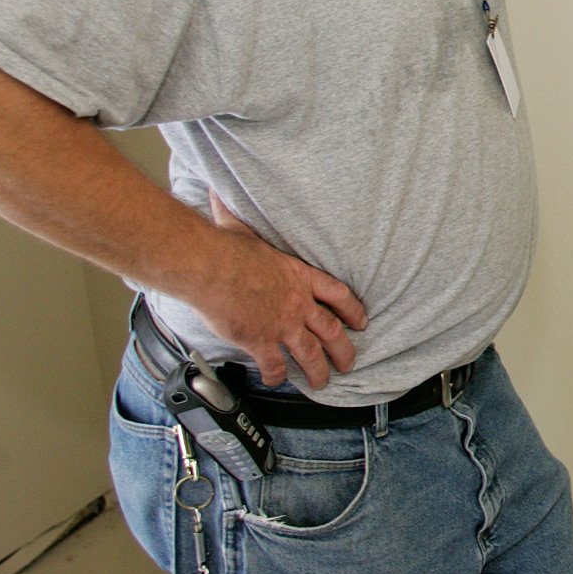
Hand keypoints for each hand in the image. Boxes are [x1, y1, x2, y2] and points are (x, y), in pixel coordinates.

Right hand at [198, 191, 367, 387]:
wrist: (211, 266)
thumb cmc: (226, 247)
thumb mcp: (243, 228)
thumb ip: (239, 217)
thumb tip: (219, 191)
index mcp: (299, 276)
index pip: (338, 294)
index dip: (352, 309)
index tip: (361, 321)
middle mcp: (297, 303)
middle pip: (331, 331)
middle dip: (343, 350)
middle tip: (349, 363)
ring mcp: (281, 323)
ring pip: (309, 354)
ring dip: (317, 370)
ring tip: (321, 382)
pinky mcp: (260, 340)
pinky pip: (273, 364)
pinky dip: (276, 375)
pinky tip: (275, 380)